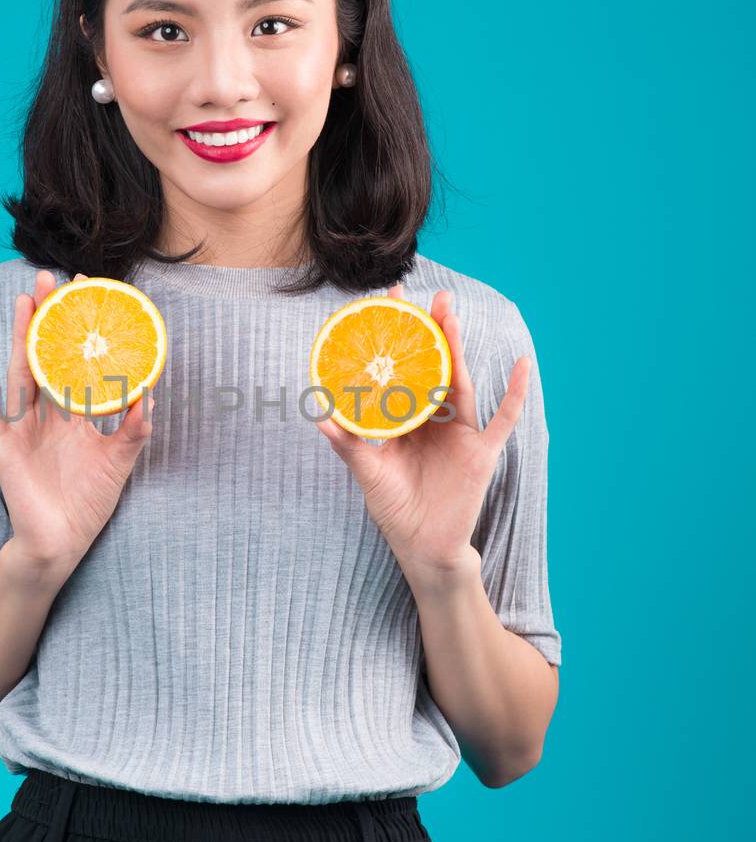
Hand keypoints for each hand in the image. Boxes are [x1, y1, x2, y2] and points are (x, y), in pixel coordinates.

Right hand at [0, 270, 154, 573]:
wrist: (60, 544)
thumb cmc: (88, 504)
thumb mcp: (120, 463)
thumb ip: (134, 430)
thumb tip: (149, 394)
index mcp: (77, 414)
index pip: (80, 361)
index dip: (83, 330)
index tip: (90, 292)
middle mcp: (49, 413)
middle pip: (48, 355)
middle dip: (49, 318)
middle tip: (49, 278)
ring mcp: (25, 425)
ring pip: (22, 371)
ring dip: (22, 336)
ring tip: (24, 301)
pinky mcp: (4, 444)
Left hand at [313, 286, 531, 582]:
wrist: (424, 546)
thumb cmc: (394, 509)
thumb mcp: (368, 473)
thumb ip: (349, 444)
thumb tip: (319, 415)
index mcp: (405, 419)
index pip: (399, 370)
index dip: (394, 339)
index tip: (383, 303)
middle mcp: (433, 419)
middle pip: (431, 366)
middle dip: (428, 330)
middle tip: (423, 294)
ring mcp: (460, 432)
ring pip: (460, 380)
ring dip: (457, 347)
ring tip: (451, 313)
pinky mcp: (482, 451)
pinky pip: (503, 418)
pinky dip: (515, 393)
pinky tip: (523, 365)